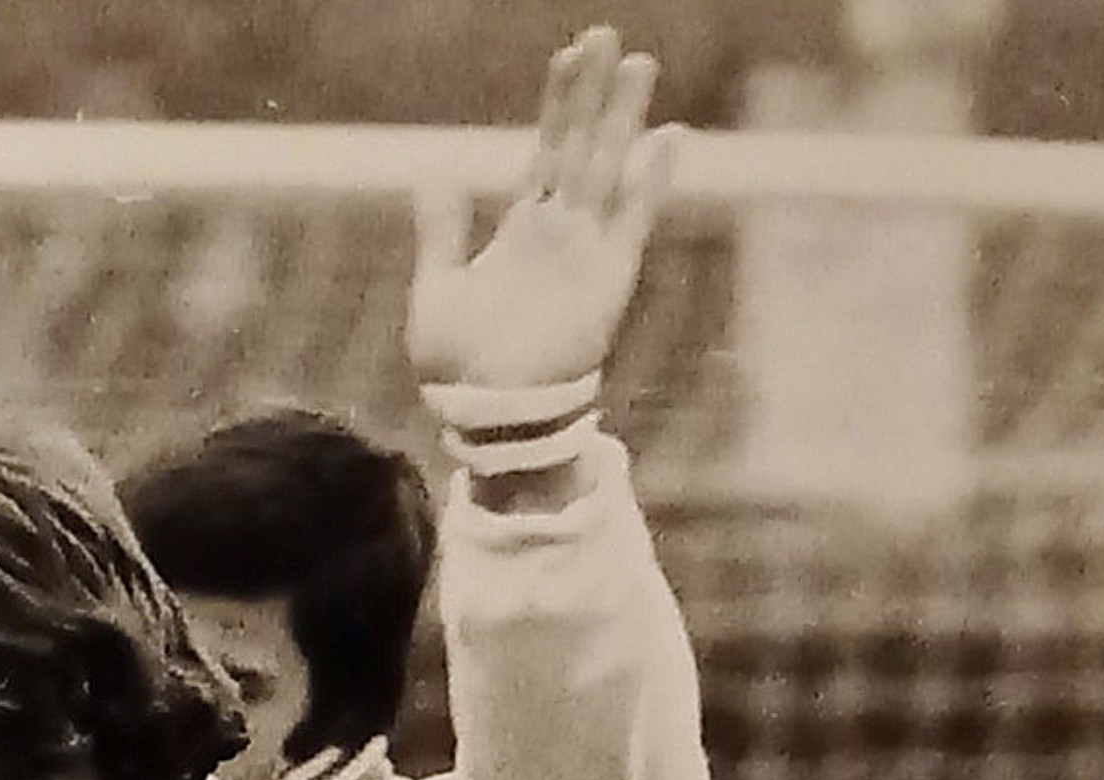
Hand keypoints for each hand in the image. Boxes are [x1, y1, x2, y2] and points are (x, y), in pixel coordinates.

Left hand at [407, 27, 674, 394]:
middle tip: (608, 37)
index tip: (570, 55)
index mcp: (523, 230)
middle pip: (583, 146)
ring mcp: (588, 252)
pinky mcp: (609, 279)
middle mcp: (561, 232)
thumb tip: (435, 172)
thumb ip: (441, 232)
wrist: (489, 418)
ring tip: (639, 66)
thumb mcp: (436, 289)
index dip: (560, 103)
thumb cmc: (459, 368)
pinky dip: (651, 182)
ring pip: (610, 170)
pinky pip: (633, 222)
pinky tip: (668, 140)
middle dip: (595, 94)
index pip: (547, 149)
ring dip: (625, 120)